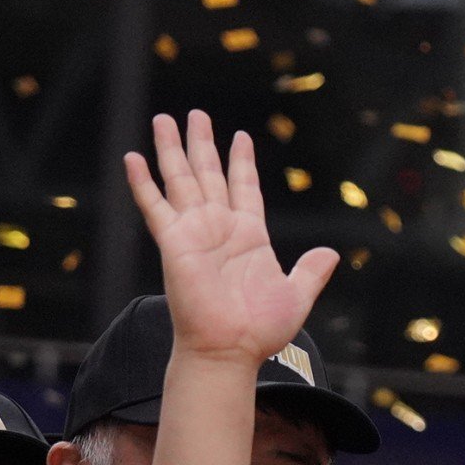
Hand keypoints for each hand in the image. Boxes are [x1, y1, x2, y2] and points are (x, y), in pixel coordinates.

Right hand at [123, 112, 334, 363]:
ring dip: (173, 149)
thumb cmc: (260, 330)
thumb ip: (311, 271)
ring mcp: (195, 232)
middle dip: (202, 144)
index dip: (241, 161)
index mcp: (250, 235)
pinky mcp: (174, 242)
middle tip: (196, 114)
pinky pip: (155, 205)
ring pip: (181, 179)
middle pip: (209, 174)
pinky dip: (143, 181)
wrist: (231, 350)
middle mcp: (220, 228)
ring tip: (165, 118)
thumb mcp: (296, 295)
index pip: (244, 187)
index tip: (239, 136)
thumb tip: (331, 254)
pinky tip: (133, 158)